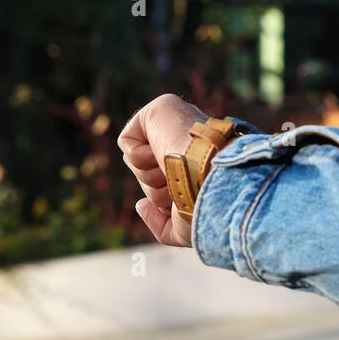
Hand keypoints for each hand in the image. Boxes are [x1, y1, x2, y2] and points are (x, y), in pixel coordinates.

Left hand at [117, 93, 207, 246]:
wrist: (211, 181)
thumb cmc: (204, 206)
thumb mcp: (182, 230)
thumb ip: (160, 226)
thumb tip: (140, 205)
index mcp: (201, 163)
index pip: (171, 182)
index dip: (167, 195)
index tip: (183, 199)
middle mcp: (190, 142)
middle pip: (151, 173)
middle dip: (157, 188)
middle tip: (176, 185)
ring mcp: (176, 124)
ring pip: (137, 161)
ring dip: (149, 176)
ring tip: (172, 170)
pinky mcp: (160, 109)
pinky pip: (127, 141)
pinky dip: (138, 157)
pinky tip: (161, 154)